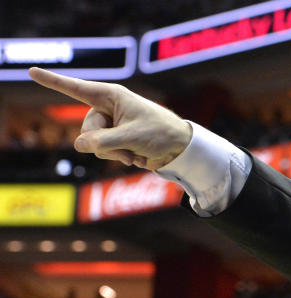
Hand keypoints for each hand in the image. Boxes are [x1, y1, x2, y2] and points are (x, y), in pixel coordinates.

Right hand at [29, 67, 191, 169]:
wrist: (181, 149)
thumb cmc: (161, 134)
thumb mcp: (132, 137)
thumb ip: (104, 141)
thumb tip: (78, 145)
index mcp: (111, 96)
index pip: (76, 88)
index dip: (53, 81)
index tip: (32, 70)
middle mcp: (108, 109)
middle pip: (87, 130)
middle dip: (105, 144)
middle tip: (129, 147)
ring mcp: (110, 125)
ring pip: (93, 145)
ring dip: (114, 153)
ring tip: (136, 152)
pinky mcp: (115, 140)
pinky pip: (103, 152)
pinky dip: (120, 157)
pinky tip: (137, 156)